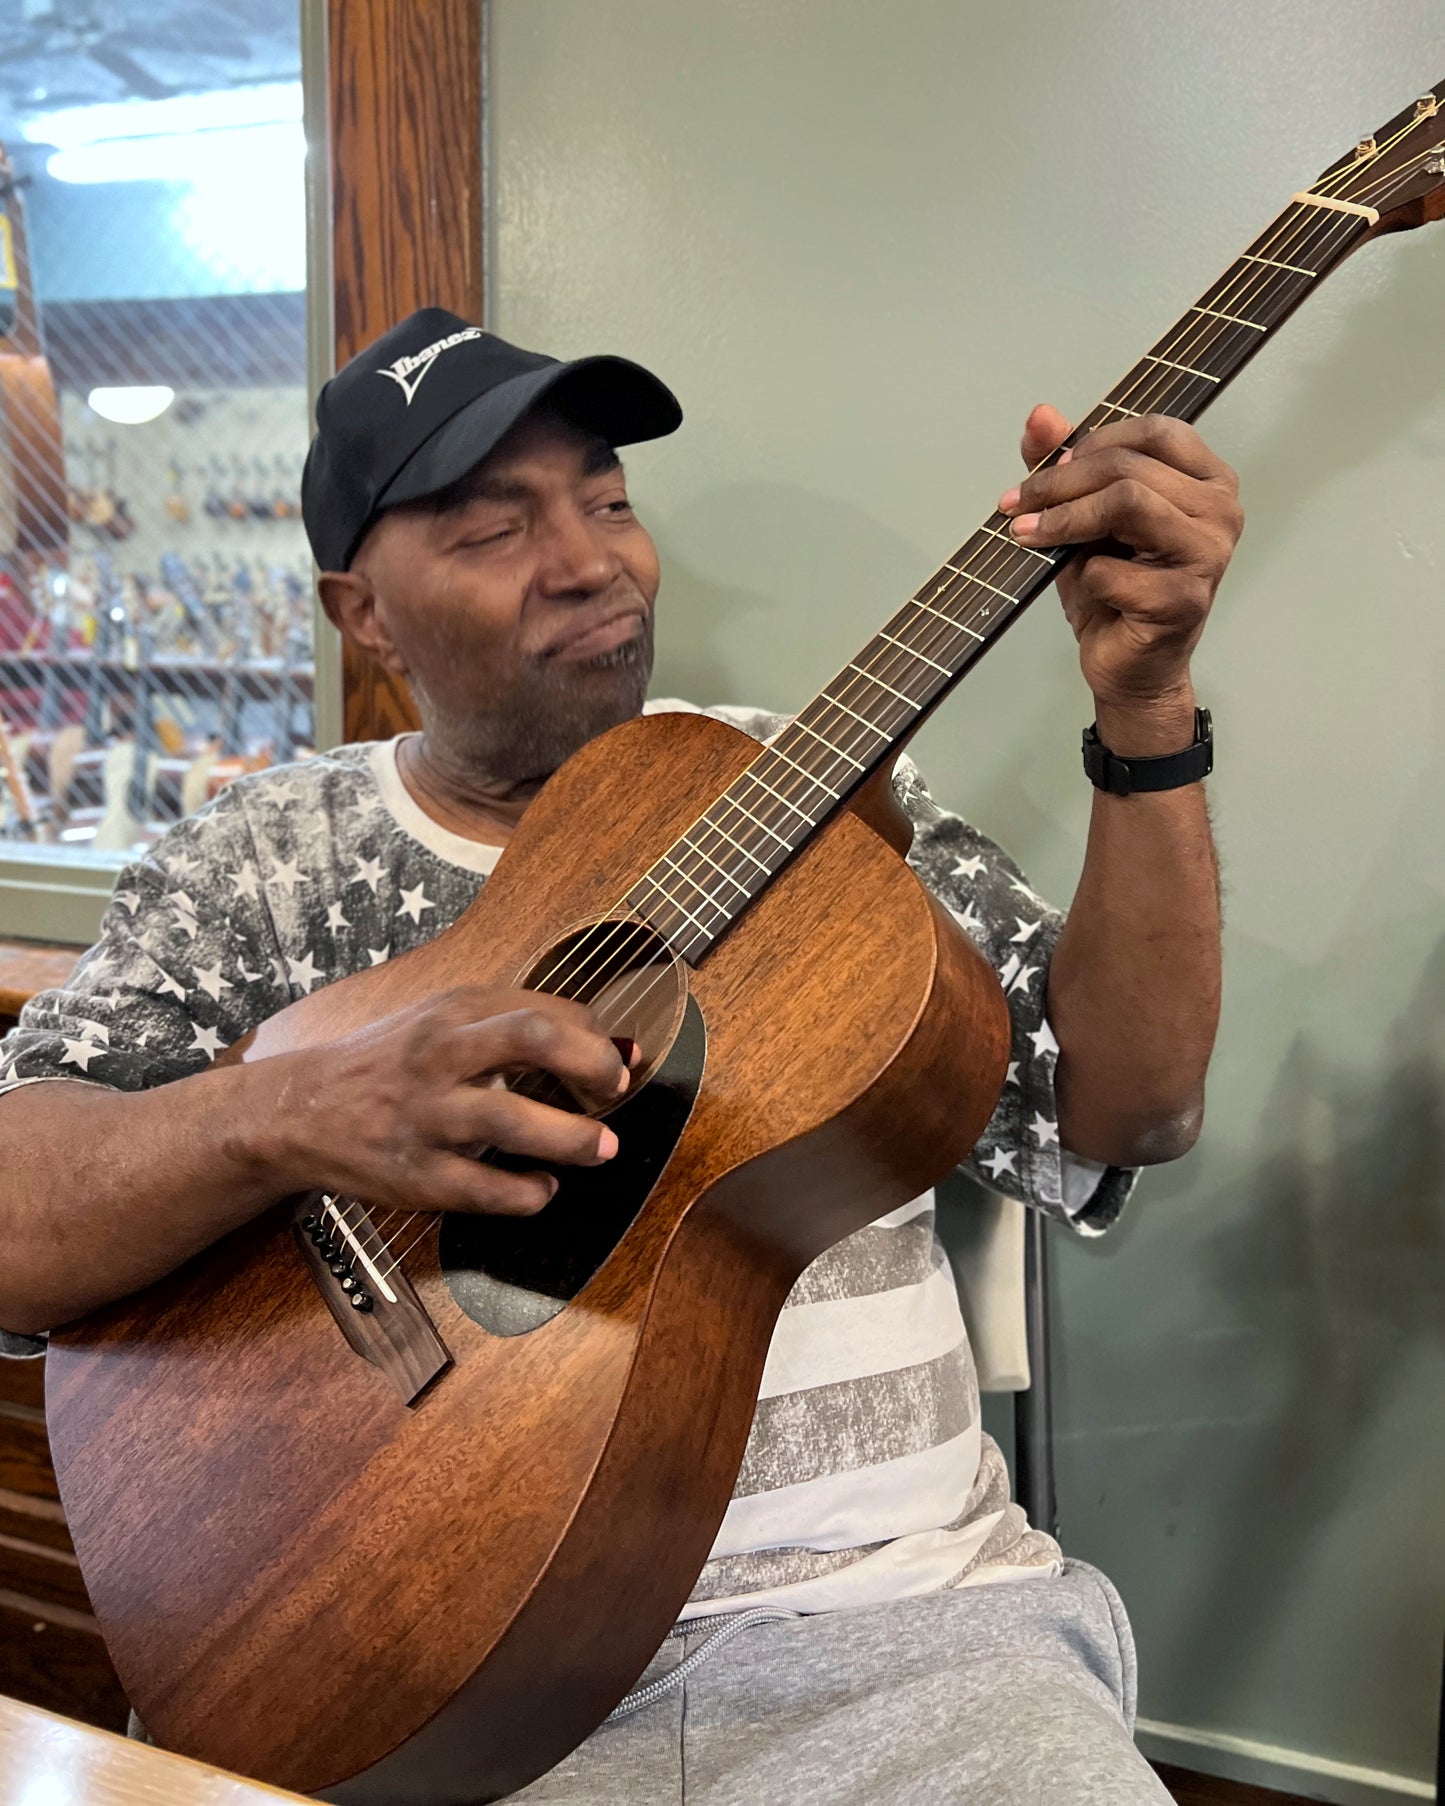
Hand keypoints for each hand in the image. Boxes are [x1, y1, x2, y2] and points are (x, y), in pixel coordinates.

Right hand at [263, 986, 632, 1216]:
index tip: (619, 1061)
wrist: (299, 1111)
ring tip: (602, 1148)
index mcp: (452, 1013)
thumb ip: (514, 1028)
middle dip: (588, 1064)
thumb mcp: (441, 1024)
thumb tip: (611, 1045)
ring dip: (569, 1137)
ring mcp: (425, 1116)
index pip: (543, 1010)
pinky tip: (542, 1188)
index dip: (594, 1037)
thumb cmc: (390, 1064)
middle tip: (614, 1090)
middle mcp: (439, 1056)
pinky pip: (482, 1189)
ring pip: (508, 1119)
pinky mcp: (414, 1175)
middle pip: (529, 1039)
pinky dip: (525, 1193)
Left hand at [999, 405, 1242, 743]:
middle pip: (1130, 466)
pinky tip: (1087, 589)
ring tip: (1029, 537)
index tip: (1040, 473)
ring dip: (1065, 520)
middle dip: (1059, 483)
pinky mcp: (1186, 600)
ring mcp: (1211, 554)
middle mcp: (1221, 509)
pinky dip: (1085, 577)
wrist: (1129, 667)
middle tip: (1017, 507)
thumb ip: (1064, 465)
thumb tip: (1040, 416)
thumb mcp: (1081, 517)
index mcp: (1208, 479)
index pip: (1152, 431)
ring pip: (1128, 502)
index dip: (1089, 444)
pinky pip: (1115, 569)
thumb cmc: (1115, 590)